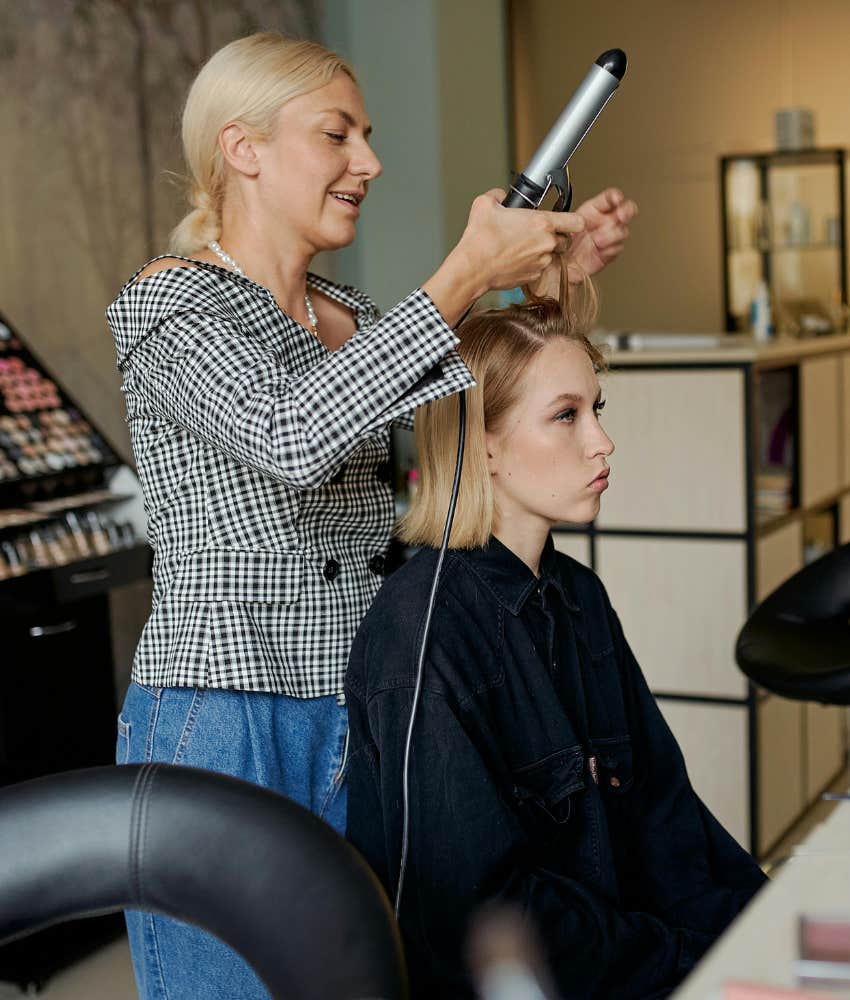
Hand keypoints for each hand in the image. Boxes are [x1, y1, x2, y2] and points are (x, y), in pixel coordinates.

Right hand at [423, 189, 584, 327]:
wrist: (472, 269)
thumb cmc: (480, 240)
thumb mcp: (485, 204)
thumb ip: (499, 195)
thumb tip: (501, 196)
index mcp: (541, 223)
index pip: (576, 222)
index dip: (573, 220)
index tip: (565, 220)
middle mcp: (545, 244)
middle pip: (565, 240)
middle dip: (555, 237)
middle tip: (538, 233)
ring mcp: (540, 263)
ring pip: (551, 255)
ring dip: (541, 251)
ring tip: (522, 247)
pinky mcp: (533, 277)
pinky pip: (539, 269)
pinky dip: (531, 264)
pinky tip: (515, 260)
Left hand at [565, 187, 637, 283]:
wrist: (558, 267)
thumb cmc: (558, 245)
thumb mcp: (560, 226)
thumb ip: (570, 220)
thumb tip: (579, 221)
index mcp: (591, 212)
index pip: (608, 199)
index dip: (615, 196)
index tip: (617, 198)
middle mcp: (602, 224)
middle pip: (624, 211)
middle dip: (626, 211)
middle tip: (621, 215)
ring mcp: (607, 238)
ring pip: (622, 231)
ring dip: (614, 234)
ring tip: (599, 240)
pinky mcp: (608, 254)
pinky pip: (617, 248)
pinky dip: (610, 248)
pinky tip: (600, 249)